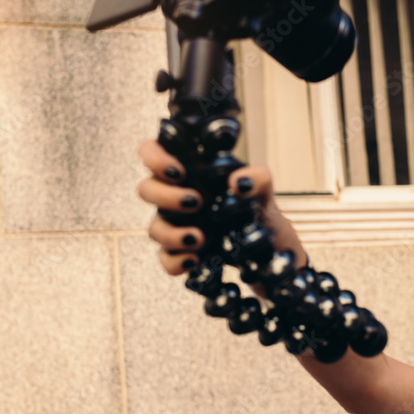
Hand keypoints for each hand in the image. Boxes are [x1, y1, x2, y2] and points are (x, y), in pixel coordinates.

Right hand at [136, 139, 306, 275]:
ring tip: (200, 238)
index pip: (151, 152)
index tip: (178, 171)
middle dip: (165, 196)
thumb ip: (257, 177)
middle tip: (195, 202)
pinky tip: (195, 260)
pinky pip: (166, 259)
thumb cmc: (255, 202)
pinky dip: (176, 261)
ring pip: (154, 229)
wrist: (268, 239)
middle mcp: (174, 195)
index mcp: (187, 170)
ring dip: (172, 234)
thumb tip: (238, 183)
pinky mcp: (181, 252)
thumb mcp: (262, 186)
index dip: (154, 158)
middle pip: (146, 190)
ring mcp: (175, 225)